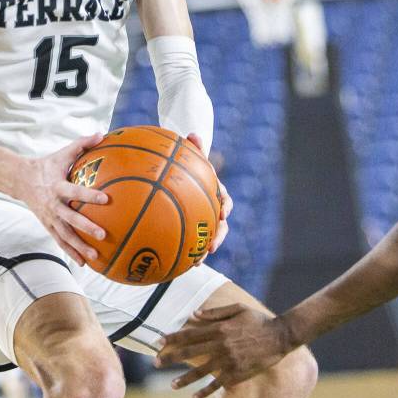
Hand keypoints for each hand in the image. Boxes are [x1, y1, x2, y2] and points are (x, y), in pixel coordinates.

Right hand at [18, 133, 106, 265]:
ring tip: (96, 256)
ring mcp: (49, 217)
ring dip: (79, 246)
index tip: (106, 198)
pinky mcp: (47, 225)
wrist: (21, 180)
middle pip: (70, 218)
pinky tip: (85, 262)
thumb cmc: (48, 165)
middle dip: (85, 227)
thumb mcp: (62, 153)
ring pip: (65, 235)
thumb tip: (102, 134)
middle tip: (102, 234)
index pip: (75, 191)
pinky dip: (71, 252)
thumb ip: (82, 144)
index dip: (89, 194)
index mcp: (57, 186)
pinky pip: (60, 241)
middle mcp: (53, 204)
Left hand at [155, 304, 291, 397]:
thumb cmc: (257, 320)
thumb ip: (214, 313)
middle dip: (171, 358)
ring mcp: (228, 360)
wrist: (279, 336)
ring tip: (172, 384)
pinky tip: (194, 395)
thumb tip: (194, 314)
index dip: (173, 338)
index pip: (189, 333)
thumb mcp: (237, 309)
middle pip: (190, 352)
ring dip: (185, 378)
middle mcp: (220, 344)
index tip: (158, 342)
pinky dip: (205, 390)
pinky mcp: (237, 373)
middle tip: (156, 363)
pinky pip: (217, 383)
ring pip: (201, 371)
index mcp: (219, 328)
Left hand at [185, 134, 231, 265]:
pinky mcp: (191, 228)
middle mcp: (212, 209)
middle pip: (220, 226)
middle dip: (217, 238)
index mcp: (216, 192)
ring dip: (203, 252)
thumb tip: (193, 134)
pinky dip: (183, 251)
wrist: (183, 171)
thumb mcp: (189, 154)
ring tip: (196, 263)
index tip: (222, 214)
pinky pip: (188, 241)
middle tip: (211, 247)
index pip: (225, 201)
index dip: (225, 208)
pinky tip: (172, 262)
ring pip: (207, 238)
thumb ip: (193, 147)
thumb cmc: (187, 163)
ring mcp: (202, 220)